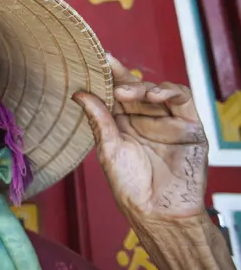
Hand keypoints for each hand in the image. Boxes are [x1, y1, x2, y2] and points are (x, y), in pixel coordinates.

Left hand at [72, 55, 207, 224]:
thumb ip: (99, 119)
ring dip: (143, 85)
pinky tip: (155, 95)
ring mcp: (168, 122)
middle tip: (110, 71)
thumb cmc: (130, 186)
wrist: (159, 211)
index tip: (97, 58)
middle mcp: (146, 121)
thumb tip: (79, 93)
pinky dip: (170, 92)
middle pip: (136, 89)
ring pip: (158, 91)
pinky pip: (183, 100)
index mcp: (123, 126)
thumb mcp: (109, 148)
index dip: (109, 77)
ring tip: (128, 92)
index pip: (116, 95)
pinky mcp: (190, 126)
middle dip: (123, 77)